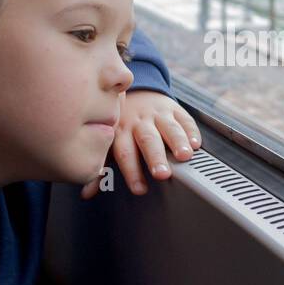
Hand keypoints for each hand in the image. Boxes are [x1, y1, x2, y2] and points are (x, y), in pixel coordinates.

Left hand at [80, 90, 202, 199]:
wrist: (134, 91)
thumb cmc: (121, 124)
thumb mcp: (109, 142)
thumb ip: (100, 167)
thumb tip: (87, 193)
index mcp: (120, 131)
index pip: (125, 153)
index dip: (132, 172)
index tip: (140, 189)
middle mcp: (139, 122)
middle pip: (147, 140)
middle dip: (155, 157)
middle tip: (162, 174)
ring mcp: (157, 114)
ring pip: (168, 127)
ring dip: (178, 142)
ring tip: (185, 156)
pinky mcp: (173, 108)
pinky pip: (184, 118)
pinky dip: (191, 130)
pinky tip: (196, 143)